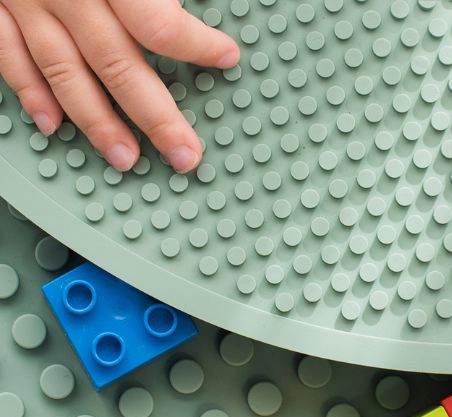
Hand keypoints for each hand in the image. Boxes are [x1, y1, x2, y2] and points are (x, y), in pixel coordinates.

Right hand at [0, 0, 238, 171]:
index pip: (157, 21)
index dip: (196, 44)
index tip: (226, 57)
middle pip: (118, 65)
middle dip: (156, 117)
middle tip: (184, 154)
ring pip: (66, 73)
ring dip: (97, 122)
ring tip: (126, 157)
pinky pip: (8, 55)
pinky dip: (31, 93)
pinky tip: (53, 124)